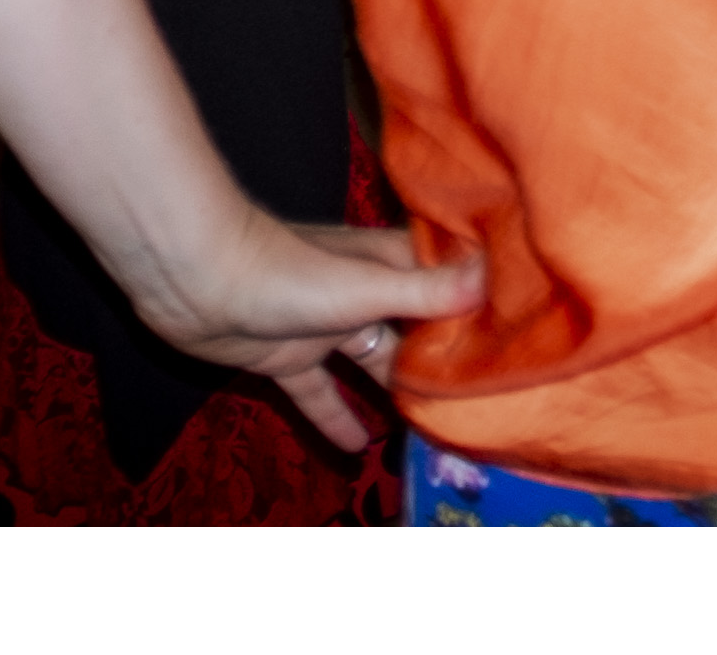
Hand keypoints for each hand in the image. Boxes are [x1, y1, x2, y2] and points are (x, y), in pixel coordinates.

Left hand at [126, 211, 485, 454]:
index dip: (485, 305)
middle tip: (484, 400)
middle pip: (416, 329)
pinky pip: (321, 393)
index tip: (522, 336)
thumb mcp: (365, 287)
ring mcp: (326, 328)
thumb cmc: (288, 272)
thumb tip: (498, 282)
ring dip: (397, 393)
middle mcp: (366, 293)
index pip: (451, 284)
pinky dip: (337, 419)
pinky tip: (358, 452)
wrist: (194, 279)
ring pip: (374, 364)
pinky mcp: (288, 359)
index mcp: (391, 265)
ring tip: (433, 431)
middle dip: (445, 358)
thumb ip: (427, 291)